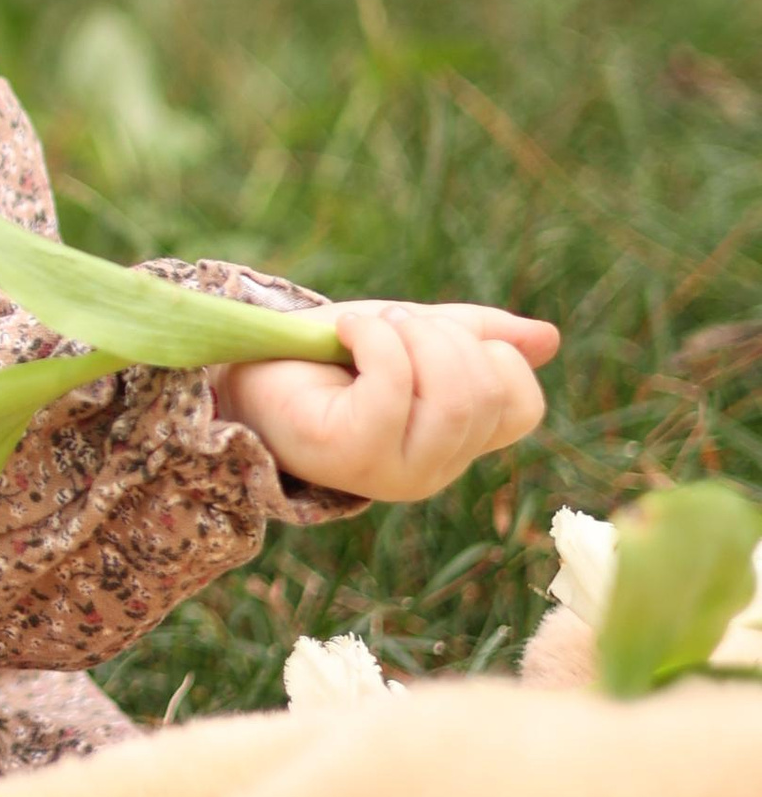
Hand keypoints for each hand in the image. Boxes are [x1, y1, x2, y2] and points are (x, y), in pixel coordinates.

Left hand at [213, 301, 558, 502]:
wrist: (248, 366)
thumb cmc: (330, 355)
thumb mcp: (414, 332)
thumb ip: (477, 336)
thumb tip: (548, 340)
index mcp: (457, 442)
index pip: (523, 406)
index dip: (491, 354)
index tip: (433, 333)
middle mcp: (435, 468)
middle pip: (486, 393)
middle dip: (443, 335)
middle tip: (394, 325)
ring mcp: (396, 472)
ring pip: (454, 396)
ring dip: (410, 337)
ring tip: (368, 329)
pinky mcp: (352, 456)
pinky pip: (394, 386)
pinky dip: (373, 338)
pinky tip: (344, 332)